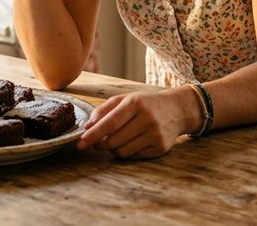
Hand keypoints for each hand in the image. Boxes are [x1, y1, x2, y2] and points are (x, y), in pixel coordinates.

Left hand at [76, 87, 198, 158]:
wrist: (176, 109)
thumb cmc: (145, 103)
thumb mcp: (125, 99)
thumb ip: (104, 110)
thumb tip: (87, 127)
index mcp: (135, 103)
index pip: (109, 123)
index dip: (93, 134)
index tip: (80, 143)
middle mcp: (146, 119)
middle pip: (113, 140)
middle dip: (100, 143)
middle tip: (97, 141)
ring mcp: (155, 134)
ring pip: (122, 151)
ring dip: (112, 149)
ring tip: (115, 140)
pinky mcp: (160, 147)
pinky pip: (134, 156)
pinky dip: (126, 152)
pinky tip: (129, 142)